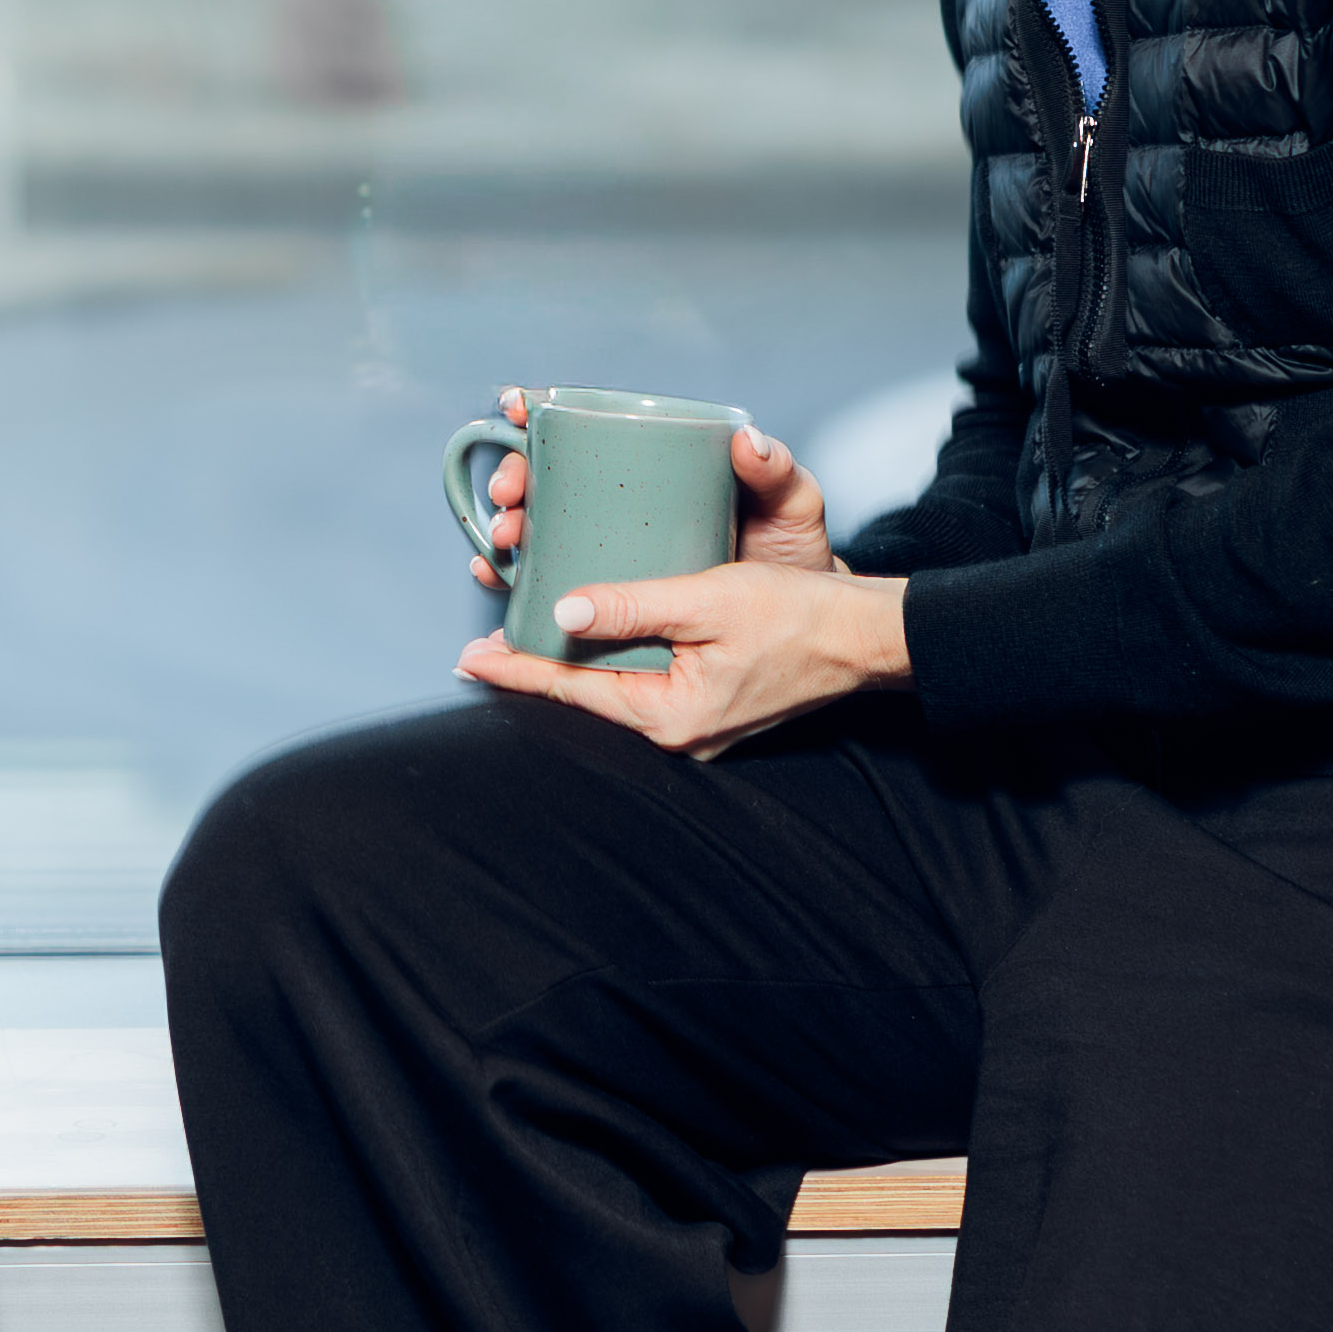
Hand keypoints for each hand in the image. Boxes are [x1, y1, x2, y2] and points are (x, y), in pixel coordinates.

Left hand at [459, 559, 909, 757]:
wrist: (864, 638)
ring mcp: (692, 723)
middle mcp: (675, 731)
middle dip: (535, 663)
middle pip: (586, 693)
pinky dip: (610, 655)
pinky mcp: (706, 704)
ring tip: (523, 630)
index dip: (517, 669)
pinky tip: (591, 631)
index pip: (573, 690)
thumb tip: (563, 609)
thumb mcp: (710, 600)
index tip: (468, 657)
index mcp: (670, 716)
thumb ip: (635, 606)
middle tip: (486, 638)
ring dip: (570, 657)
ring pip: (612, 686)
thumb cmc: (799, 617)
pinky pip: (641, 680)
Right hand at [465, 396, 835, 591]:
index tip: (517, 406)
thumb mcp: (792, 504)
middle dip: (513, 479)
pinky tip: (499, 578)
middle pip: (546, 476)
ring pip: (538, 527)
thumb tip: (746, 440)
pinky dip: (514, 577)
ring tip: (503, 543)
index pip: (585, 427)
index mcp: (655, 464)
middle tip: (511, 496)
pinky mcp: (609, 594)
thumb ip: (777, 470)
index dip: (539, 410)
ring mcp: (611, 545)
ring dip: (505, 528)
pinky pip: (549, 579)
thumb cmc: (791, 551)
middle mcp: (622, 499)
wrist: (800, 625)